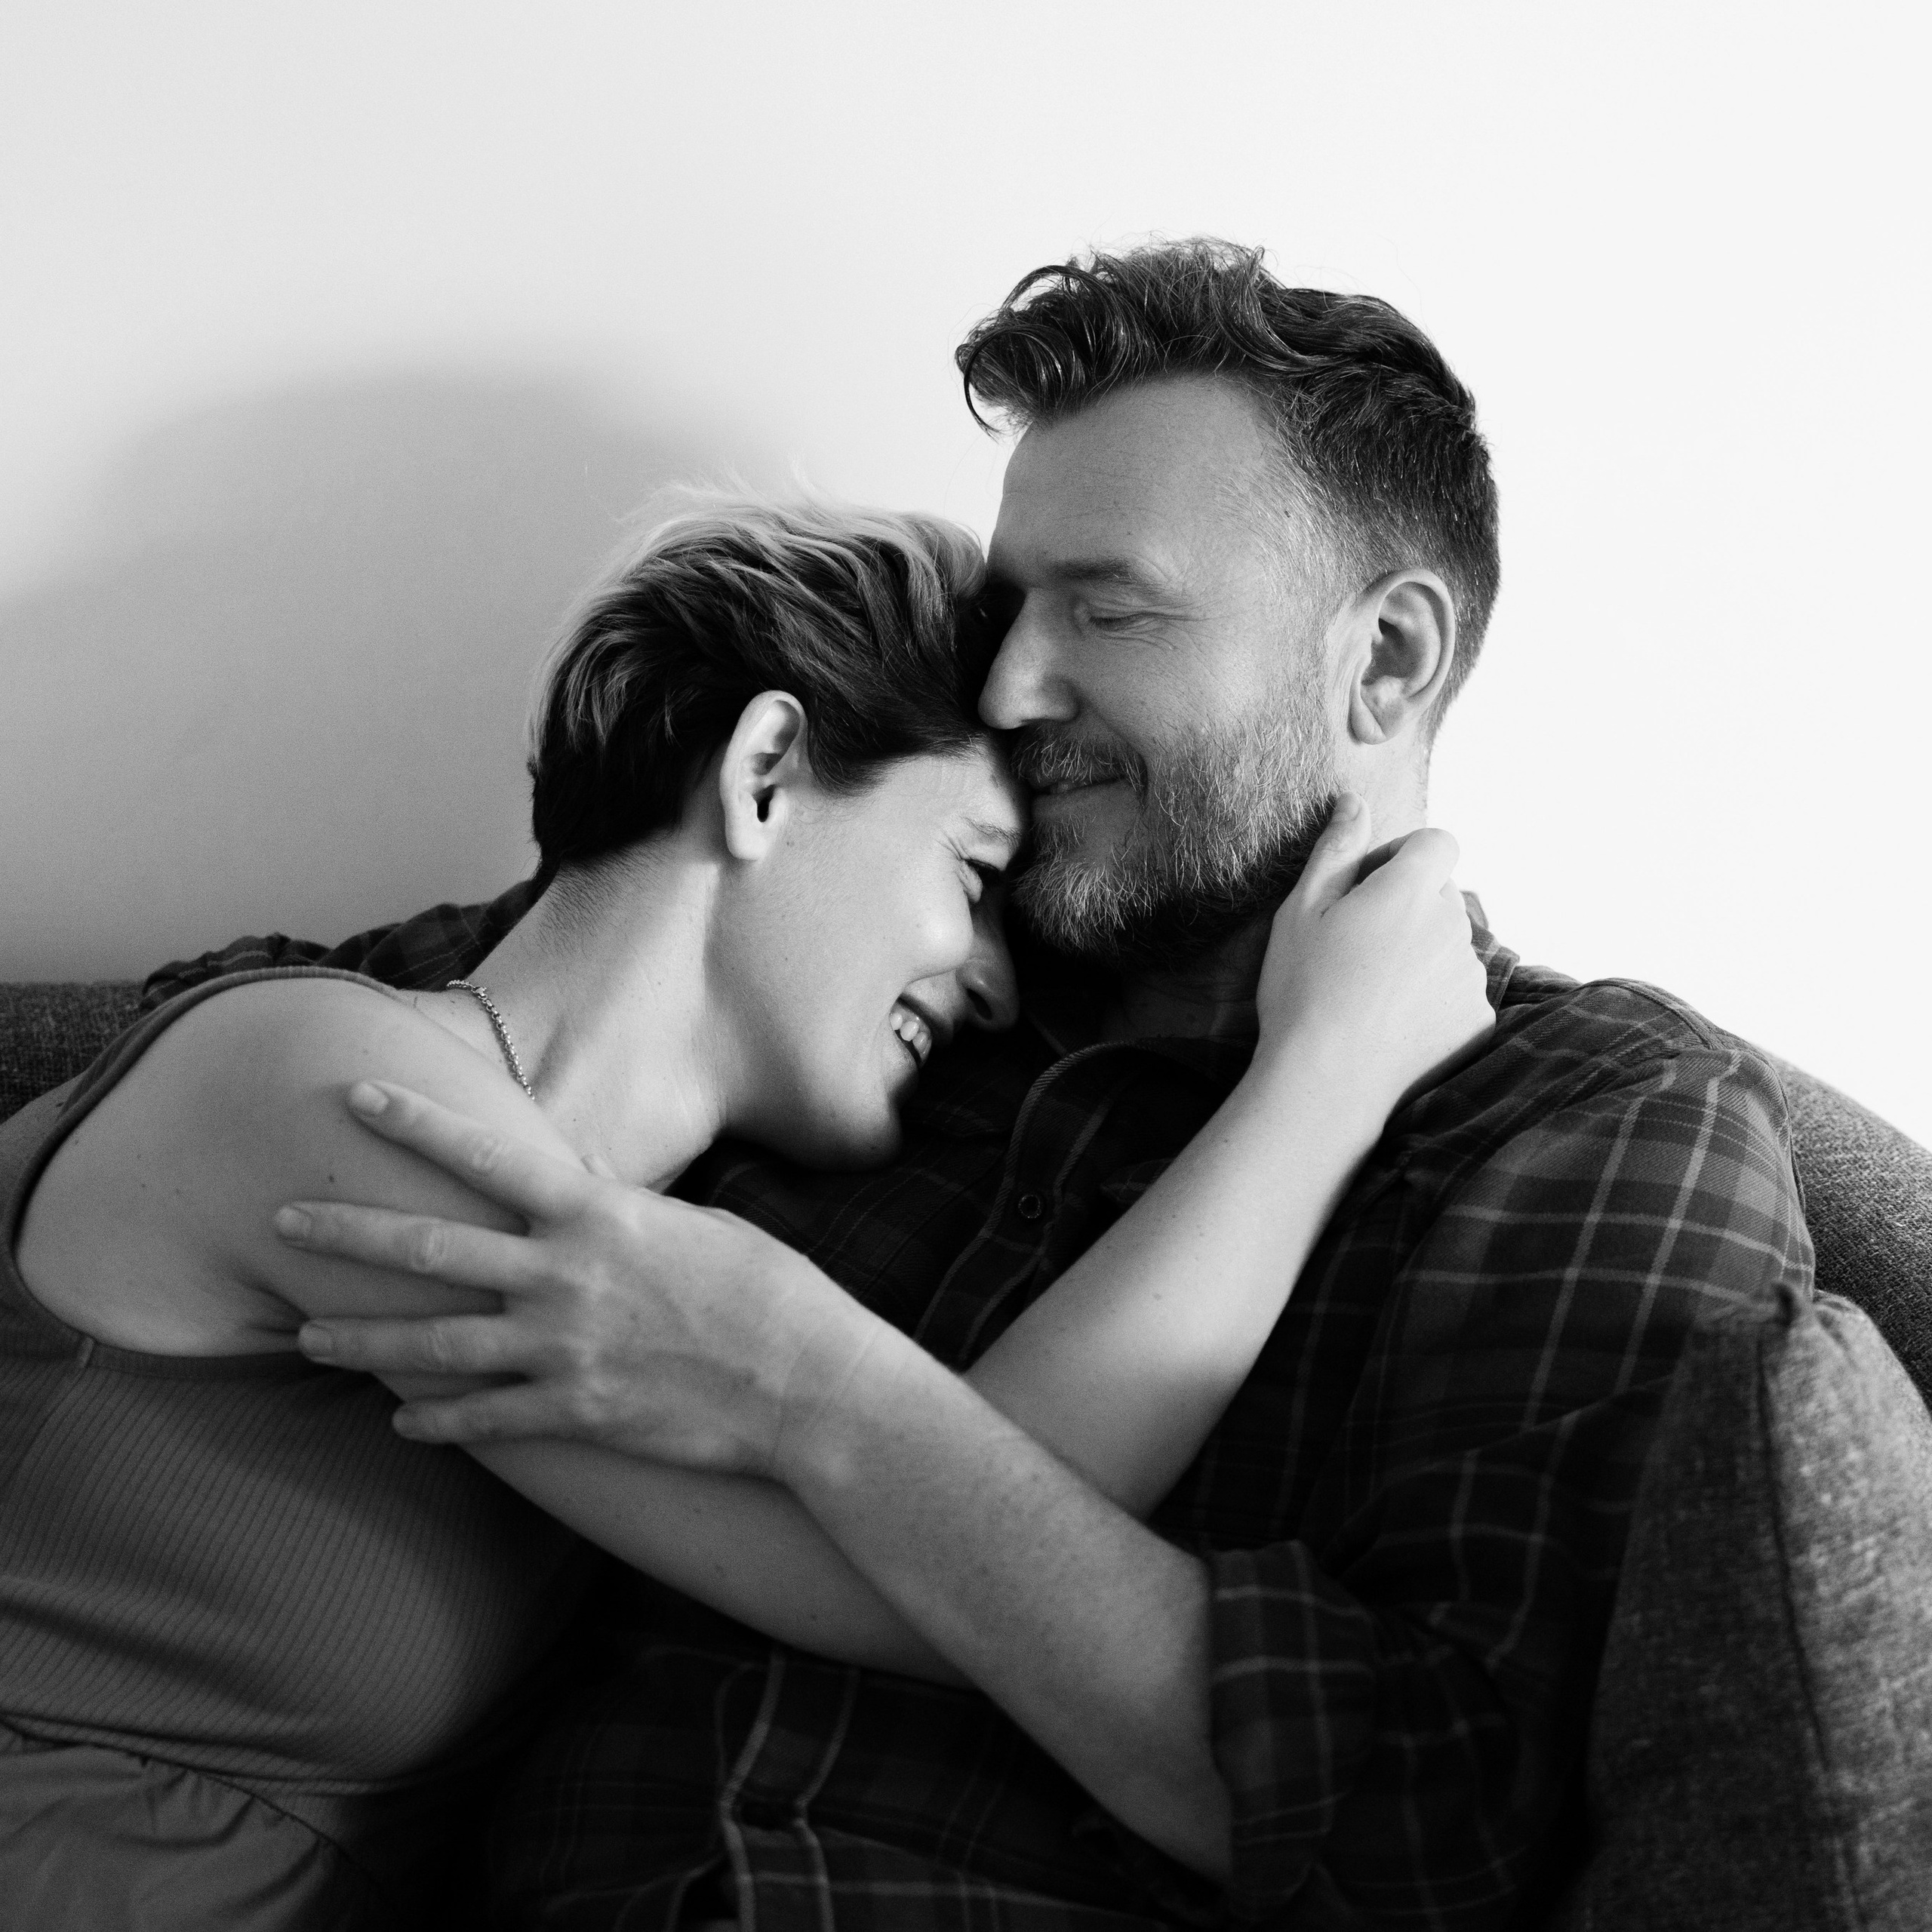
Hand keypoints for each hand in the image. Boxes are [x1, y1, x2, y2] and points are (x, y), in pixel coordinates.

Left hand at [275, 1081, 875, 1470]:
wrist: (807, 1385)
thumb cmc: (768, 1293)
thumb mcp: (695, 1227)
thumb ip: (619, 1209)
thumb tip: (571, 1181)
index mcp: (598, 1216)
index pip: (487, 1156)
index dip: (416, 1123)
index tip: (358, 1097)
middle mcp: (565, 1276)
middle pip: (430, 1248)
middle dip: (348, 1231)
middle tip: (283, 1219)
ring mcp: (563, 1348)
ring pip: (433, 1344)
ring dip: (363, 1340)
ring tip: (309, 1335)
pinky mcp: (574, 1413)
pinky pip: (483, 1419)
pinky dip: (435, 1422)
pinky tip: (402, 1423)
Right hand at [1255, 796, 1493, 1110]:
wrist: (1325, 1084)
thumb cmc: (1302, 991)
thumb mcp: (1301, 911)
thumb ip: (1336, 850)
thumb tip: (1355, 801)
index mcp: (1410, 891)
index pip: (1439, 843)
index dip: (1406, 856)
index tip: (1370, 887)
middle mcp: (1453, 927)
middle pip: (1442, 897)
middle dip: (1410, 908)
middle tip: (1357, 948)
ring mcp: (1470, 978)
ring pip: (1451, 947)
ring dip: (1422, 956)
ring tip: (1370, 994)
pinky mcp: (1476, 1022)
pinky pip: (1459, 994)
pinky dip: (1433, 1001)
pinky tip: (1391, 1024)